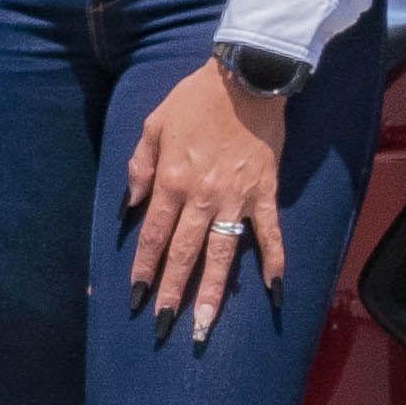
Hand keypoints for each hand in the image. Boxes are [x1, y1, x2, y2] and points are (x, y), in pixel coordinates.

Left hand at [125, 61, 286, 342]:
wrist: (247, 76)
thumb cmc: (196, 98)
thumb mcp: (154, 124)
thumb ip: (140, 166)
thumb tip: (131, 205)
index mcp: (172, 180)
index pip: (152, 234)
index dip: (142, 268)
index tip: (135, 298)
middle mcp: (202, 196)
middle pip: (183, 254)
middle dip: (171, 293)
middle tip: (162, 327)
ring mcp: (237, 198)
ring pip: (222, 254)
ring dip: (212, 293)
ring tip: (204, 328)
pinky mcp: (265, 193)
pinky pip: (270, 233)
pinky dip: (274, 261)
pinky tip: (274, 291)